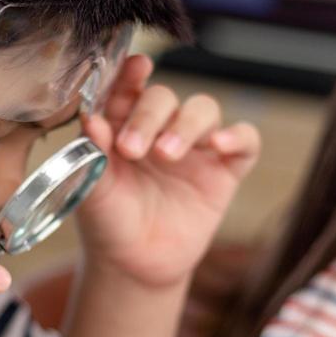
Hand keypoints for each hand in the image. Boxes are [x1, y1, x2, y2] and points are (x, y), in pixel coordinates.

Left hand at [76, 54, 259, 287]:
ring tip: (167, 155)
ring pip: (203, 109)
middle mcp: (160, 129)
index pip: (129, 88)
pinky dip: (236, 136)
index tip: (135, 67)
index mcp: (122, 126)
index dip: (131, 73)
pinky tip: (219, 145)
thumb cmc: (110, 224)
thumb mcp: (93, 193)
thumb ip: (92, 155)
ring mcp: (195, 147)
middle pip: (164, 97)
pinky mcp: (224, 170)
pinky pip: (245, 139)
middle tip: (132, 148)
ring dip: (186, 124)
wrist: (136, 269)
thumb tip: (90, 118)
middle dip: (148, 116)